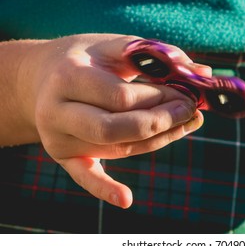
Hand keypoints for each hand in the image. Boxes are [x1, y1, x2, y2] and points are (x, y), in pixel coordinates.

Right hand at [11, 33, 208, 207]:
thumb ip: (157, 55)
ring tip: (186, 125)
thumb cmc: (85, 59)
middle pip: (116, 127)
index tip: (187, 93)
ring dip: (157, 140)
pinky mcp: (63, 155)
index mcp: (69, 77)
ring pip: (116, 148)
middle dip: (161, 122)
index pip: (121, 97)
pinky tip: (126, 199)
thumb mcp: (114, 46)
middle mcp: (58, 111)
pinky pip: (84, 176)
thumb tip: (203, 72)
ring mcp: (58, 138)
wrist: (40, 78)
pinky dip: (104, 189)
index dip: (160, 98)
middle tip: (190, 111)